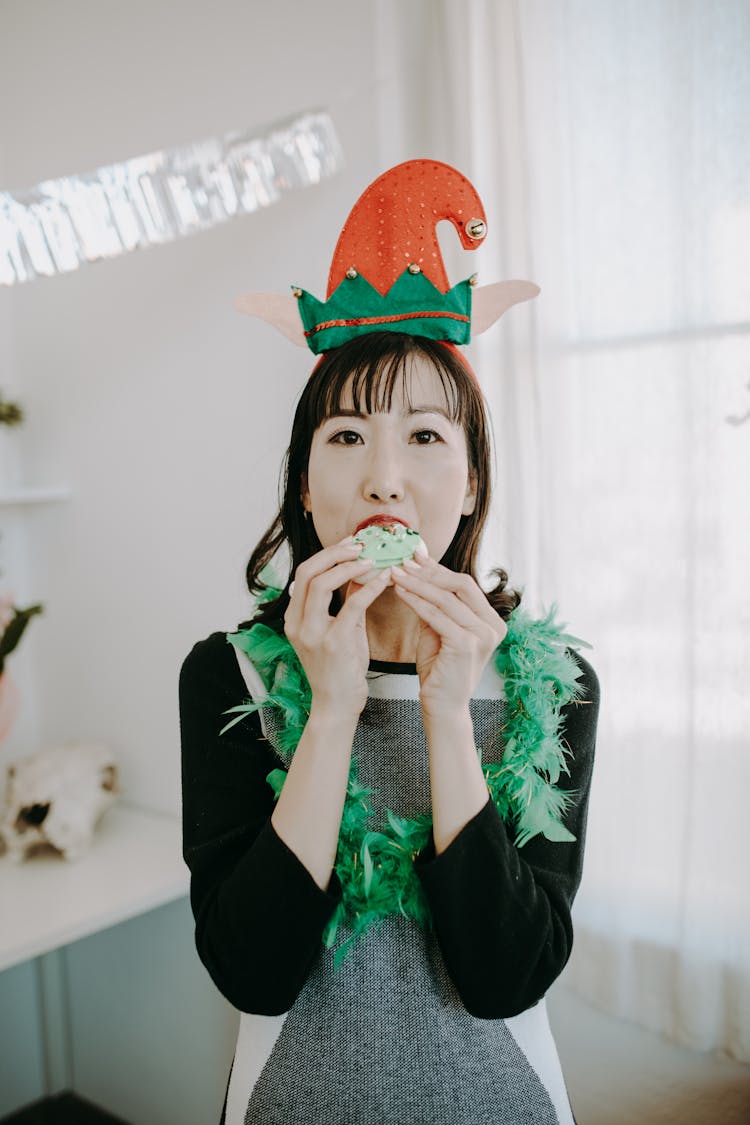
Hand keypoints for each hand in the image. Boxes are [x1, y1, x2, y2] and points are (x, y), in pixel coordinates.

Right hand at [284, 539, 391, 719]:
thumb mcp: (342, 629)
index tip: (351, 543)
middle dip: (335, 553)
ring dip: (348, 566)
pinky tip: (384, 580)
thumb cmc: (341, 668)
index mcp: (294, 618)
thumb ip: (346, 600)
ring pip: (321, 584)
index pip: (304, 573)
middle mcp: (297, 623)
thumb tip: (360, 570)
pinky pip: (350, 606)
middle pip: (307, 572)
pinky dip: (368, 588)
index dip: (328, 554)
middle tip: (361, 545)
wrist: (338, 705)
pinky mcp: (332, 644)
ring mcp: (311, 633)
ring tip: (372, 559)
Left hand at [391, 557, 506, 714]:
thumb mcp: (438, 630)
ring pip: (446, 598)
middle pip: (460, 584)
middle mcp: (493, 626)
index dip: (438, 569)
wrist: (442, 706)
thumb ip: (434, 604)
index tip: (415, 556)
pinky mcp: (466, 644)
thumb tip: (418, 570)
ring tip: (396, 573)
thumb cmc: (439, 669)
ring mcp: (483, 635)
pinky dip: (416, 601)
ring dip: (418, 583)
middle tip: (403, 561)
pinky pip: (436, 615)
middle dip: (429, 571)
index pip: (464, 584)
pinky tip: (399, 591)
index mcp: (491, 621)